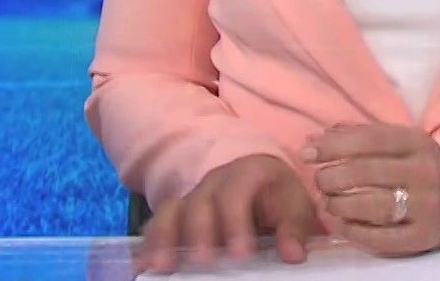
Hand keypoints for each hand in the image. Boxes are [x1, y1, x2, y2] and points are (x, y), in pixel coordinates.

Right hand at [137, 154, 313, 273]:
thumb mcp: (295, 203)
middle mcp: (213, 183)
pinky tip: (144, 263)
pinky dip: (150, 242)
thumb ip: (294, 227)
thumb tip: (293, 255)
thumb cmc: (276, 192)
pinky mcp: (178, 213)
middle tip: (202, 262)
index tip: (241, 254)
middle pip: (199, 203)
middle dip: (199, 233)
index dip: (236, 223)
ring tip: (162, 266)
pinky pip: (159, 223)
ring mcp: (192, 197)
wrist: (256, 173)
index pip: (236, 194)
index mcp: (245, 174)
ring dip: (165, 238)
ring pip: (172, 211)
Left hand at [304, 123, 439, 254]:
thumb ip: (358, 137)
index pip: (369, 139)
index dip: (333, 146)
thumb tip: (313, 140)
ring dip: (339, 205)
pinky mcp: (422, 237)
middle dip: (332, 176)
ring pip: (372, 206)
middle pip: (366, 172)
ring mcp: (425, 207)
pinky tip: (340, 224)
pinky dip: (353, 232)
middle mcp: (424, 172)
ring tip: (328, 203)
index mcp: (417, 142)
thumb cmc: (420, 166)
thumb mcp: (399, 142)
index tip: (308, 153)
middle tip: (320, 181)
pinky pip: (381, 238)